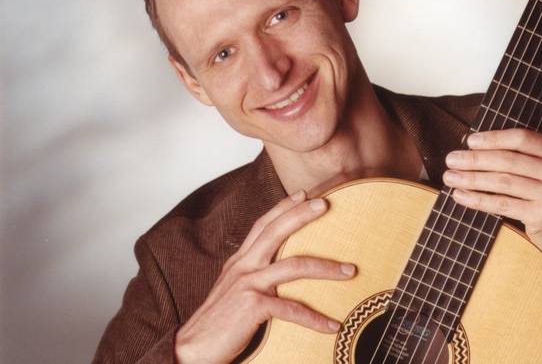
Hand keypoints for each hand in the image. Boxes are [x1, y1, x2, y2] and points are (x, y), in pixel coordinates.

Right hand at [174, 190, 356, 363]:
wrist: (192, 349)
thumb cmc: (217, 322)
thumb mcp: (233, 289)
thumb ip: (252, 275)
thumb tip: (275, 271)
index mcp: (239, 261)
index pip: (262, 225)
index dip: (283, 207)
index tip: (304, 193)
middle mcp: (243, 267)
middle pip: (276, 231)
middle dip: (302, 215)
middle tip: (326, 204)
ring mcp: (248, 284)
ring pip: (294, 266)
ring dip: (326, 267)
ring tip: (349, 271)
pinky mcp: (253, 306)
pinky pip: (292, 309)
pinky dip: (315, 319)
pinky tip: (332, 325)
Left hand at [443, 129, 541, 279]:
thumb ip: (521, 157)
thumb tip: (473, 146)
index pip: (522, 138)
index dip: (493, 138)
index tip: (469, 141)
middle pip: (508, 160)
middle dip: (475, 159)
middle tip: (451, 159)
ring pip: (502, 182)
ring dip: (471, 179)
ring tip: (450, 177)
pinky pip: (503, 204)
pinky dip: (478, 200)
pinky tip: (461, 196)